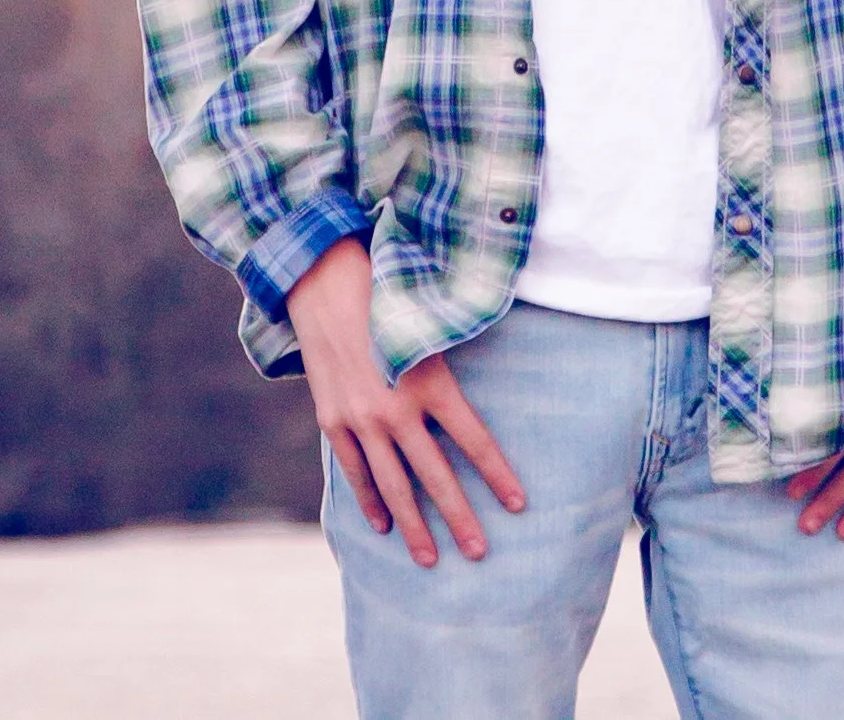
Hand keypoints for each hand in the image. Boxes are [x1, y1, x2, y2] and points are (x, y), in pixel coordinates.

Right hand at [286, 236, 525, 567]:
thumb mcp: (429, 325)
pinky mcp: (333, 420)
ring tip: (430, 559)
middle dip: (460, 519)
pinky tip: (383, 526)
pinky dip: (370, 501)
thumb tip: (487, 385)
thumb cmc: (388, 296)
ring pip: (393, 486)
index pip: (474, 440)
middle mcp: (396, 408)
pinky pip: (356, 471)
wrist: (324, 284)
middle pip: (435, 477)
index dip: (498, 475)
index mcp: (430, 382)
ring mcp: (361, 418)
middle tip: (479, 553)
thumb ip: (451, 362)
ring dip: (414, 526)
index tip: (519, 505)